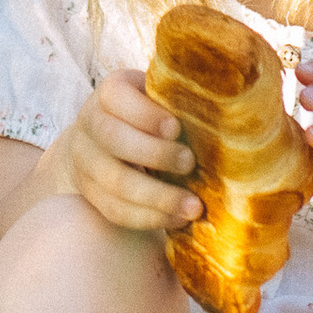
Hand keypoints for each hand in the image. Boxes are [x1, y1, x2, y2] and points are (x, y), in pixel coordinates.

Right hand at [60, 66, 201, 237]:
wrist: (104, 143)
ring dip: (157, 197)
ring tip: (193, 206)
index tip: (176, 127)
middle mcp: (89, 124)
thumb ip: (178, 101)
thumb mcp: (158, 99)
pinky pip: (115, 210)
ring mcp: (84, 160)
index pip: (116, 97)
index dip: (145, 114)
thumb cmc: (150, 118)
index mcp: (108, 94)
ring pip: (114, 182)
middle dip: (155, 154)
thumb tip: (228, 113)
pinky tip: (177, 218)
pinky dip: (149, 218)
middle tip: (190, 163)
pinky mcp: (89, 193)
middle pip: (113, 139)